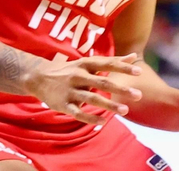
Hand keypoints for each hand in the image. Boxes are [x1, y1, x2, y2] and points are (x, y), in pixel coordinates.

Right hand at [25, 53, 143, 125]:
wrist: (38, 78)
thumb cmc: (71, 69)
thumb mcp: (88, 62)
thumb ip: (111, 61)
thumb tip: (134, 56)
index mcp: (86, 64)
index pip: (108, 64)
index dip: (123, 67)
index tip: (139, 72)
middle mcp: (79, 76)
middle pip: (102, 83)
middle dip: (121, 89)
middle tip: (139, 95)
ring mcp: (70, 91)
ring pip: (92, 99)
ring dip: (109, 105)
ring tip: (125, 110)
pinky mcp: (63, 104)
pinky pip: (78, 113)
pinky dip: (90, 118)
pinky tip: (103, 122)